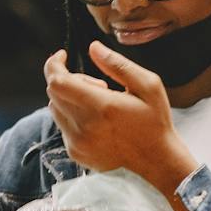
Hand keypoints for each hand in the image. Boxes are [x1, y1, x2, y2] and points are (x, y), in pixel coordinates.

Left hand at [43, 44, 198, 193]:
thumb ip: (118, 65)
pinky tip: (97, 121)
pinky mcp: (75, 152)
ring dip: (70, 98)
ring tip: (99, 104)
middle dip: (69, 79)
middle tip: (99, 84)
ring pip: (55, 108)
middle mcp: (84, 127)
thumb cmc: (155, 122)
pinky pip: (61, 125)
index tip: (62, 56)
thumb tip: (93, 48)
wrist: (156, 162)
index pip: (58, 82)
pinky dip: (72, 116)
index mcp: (102, 107)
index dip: (54, 64)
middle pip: (54, 92)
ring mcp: (77, 142)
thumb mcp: (148, 86)